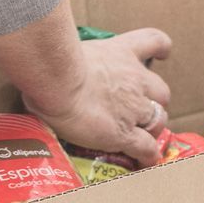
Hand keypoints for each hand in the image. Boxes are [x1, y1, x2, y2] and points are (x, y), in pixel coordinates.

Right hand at [25, 30, 173, 165]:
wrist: (58, 80)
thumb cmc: (51, 61)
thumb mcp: (66, 50)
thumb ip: (67, 58)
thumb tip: (42, 67)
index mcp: (121, 51)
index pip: (154, 42)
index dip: (161, 49)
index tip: (162, 54)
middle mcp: (134, 78)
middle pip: (161, 90)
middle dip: (154, 100)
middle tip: (139, 109)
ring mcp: (133, 107)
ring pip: (158, 120)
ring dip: (152, 128)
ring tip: (141, 136)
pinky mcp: (125, 133)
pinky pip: (146, 148)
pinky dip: (148, 155)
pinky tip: (145, 161)